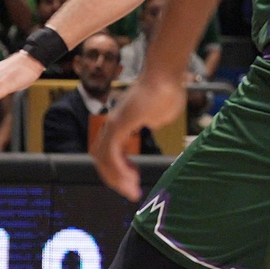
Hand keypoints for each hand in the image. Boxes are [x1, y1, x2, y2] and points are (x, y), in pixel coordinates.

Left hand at [90, 75, 183, 200]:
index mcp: (120, 123)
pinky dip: (117, 168)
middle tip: (132, 193)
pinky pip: (111, 153)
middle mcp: (112, 124)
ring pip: (103, 159)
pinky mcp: (118, 124)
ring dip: (116, 178)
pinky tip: (129, 178)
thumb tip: (151, 123)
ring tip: (132, 190)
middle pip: (102, 159)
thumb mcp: (160, 113)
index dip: (119, 170)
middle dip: (115, 180)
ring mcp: (113, 123)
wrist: (166, 75)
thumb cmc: (167, 89)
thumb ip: (153, 120)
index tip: (133, 182)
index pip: (110, 153)